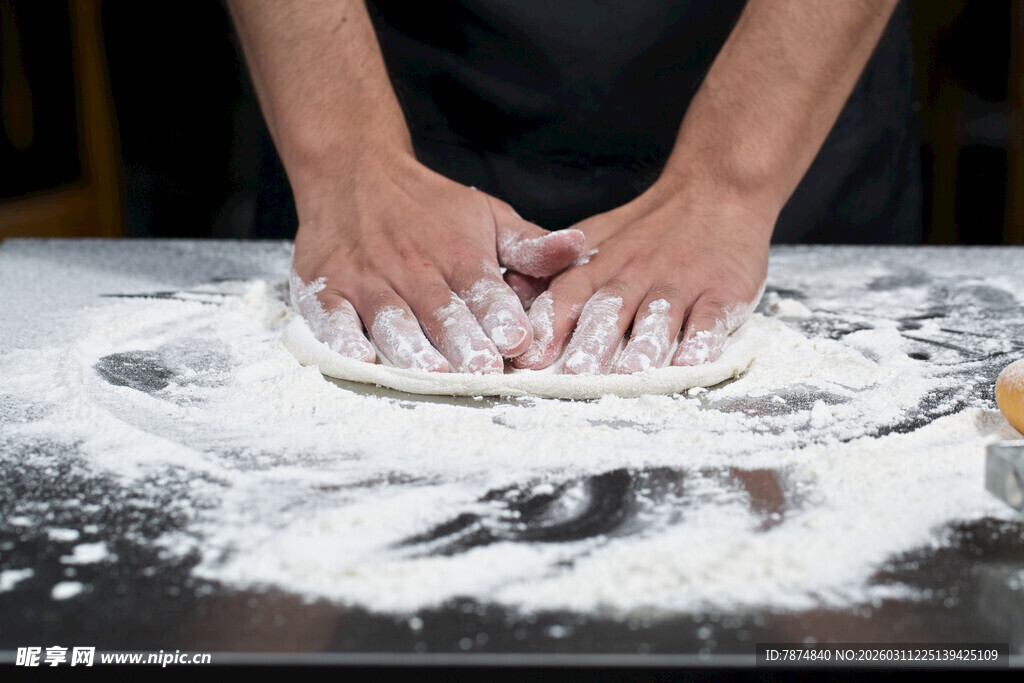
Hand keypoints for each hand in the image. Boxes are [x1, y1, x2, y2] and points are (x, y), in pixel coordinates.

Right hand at [290, 149, 584, 372]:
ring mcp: (367, 279)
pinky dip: (344, 339)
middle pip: (439, 310)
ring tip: (432, 373)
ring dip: (411, 346)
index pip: (482, 288)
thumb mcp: (486, 215)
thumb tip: (579, 249)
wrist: (354, 170)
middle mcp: (413, 268)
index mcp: (457, 254)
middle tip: (481, 371)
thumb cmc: (429, 206)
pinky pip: (333, 316)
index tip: (518, 341)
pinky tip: (360, 360)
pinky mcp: (326, 288)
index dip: (499, 315)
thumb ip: (529, 244)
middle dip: (462, 341)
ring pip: (390, 317)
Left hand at [509, 178, 770, 373]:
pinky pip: (710, 318)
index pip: (568, 293)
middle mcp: (637, 273)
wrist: (717, 189)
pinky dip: (701, 342)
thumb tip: (510, 295)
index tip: (531, 358)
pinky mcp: (723, 291)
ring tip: (631, 376)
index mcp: (601, 264)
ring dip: (643, 346)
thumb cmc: (651, 227)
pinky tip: (690, 365)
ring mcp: (681, 282)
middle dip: (591, 344)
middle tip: (576, 378)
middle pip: (610, 309)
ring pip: (658, 315)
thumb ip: (557, 269)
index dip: (549, 324)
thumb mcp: (597, 238)